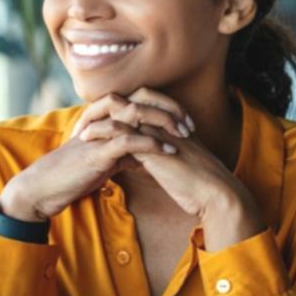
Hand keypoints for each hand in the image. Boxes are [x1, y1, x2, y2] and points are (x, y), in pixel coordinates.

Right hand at [0, 89, 192, 220]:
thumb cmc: (74, 174)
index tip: (186, 121)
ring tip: (184, 135)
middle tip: (190, 125)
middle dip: (170, 108)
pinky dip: (152, 145)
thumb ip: (125, 152)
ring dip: (165, 122)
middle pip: (143, 98)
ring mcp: (100, 132)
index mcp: (106, 117)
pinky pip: (129, 140)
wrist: (46, 187)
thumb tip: (147, 155)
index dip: (166, 106)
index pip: (141, 99)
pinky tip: (169, 152)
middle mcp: (103, 118)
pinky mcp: (98, 150)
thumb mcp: (105, 160)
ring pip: (137, 113)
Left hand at [73, 89, 265, 250]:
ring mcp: (158, 132)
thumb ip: (162, 157)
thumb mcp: (176, 166)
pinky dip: (102, 132)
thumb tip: (146, 159)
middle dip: (105, 109)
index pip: (141, 106)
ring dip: (99, 117)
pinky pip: (122, 131)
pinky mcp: (153, 146)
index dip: (119, 113)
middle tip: (84, 120)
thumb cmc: (199, 185)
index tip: (99, 123)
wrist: (215, 194)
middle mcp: (164, 123)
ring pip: (123, 112)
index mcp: (170, 125)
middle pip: (129, 101)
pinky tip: (86, 138)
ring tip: (80, 128)